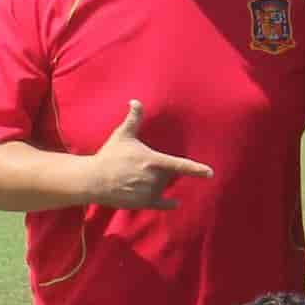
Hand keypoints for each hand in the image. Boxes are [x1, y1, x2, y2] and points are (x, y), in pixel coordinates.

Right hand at [86, 100, 212, 208]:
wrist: (93, 180)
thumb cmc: (109, 155)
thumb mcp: (122, 135)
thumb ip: (134, 118)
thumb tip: (135, 100)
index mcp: (153, 161)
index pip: (180, 165)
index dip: (197, 169)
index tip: (210, 173)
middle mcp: (154, 178)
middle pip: (168, 175)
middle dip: (159, 171)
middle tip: (139, 167)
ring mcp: (149, 192)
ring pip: (162, 187)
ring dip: (156, 183)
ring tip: (135, 177)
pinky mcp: (143, 203)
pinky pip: (161, 204)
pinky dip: (169, 204)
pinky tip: (175, 203)